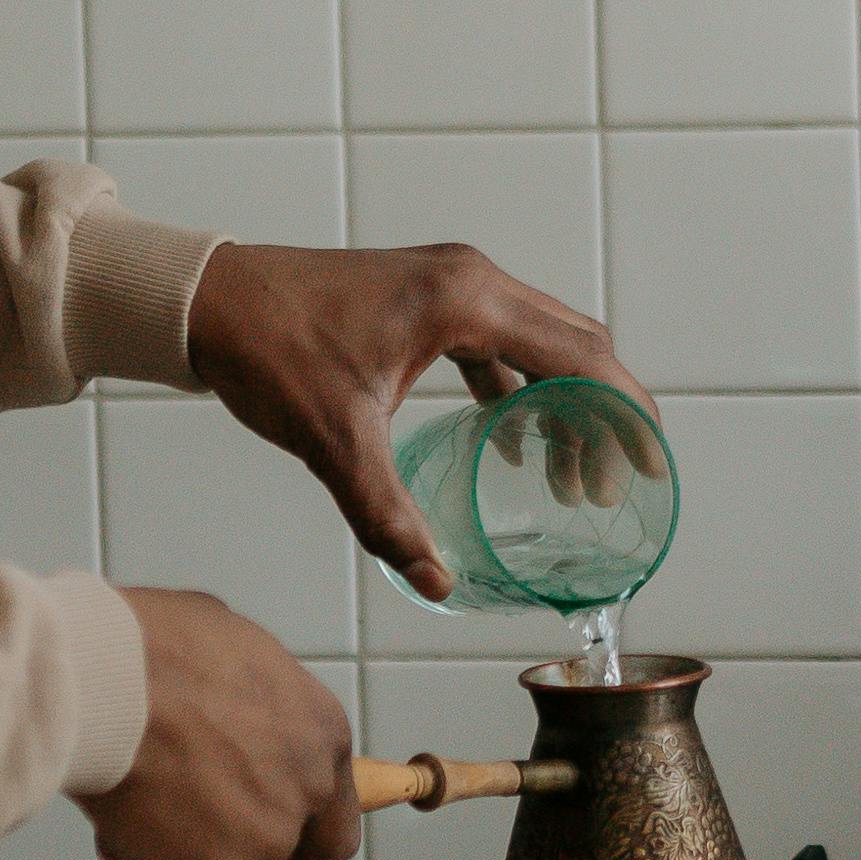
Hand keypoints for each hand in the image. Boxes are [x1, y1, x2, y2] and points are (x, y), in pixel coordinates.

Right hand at [85, 588, 359, 859]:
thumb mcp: (237, 650)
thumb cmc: (159, 649)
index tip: (261, 814)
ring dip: (176, 847)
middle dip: (236, 839)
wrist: (108, 681)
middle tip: (187, 811)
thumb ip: (255, 704)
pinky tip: (113, 812)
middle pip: (279, 850)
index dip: (295, 821)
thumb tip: (233, 709)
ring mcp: (256, 847)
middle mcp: (302, 799)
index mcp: (322, 738)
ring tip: (136, 787)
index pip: (334, 817)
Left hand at [179, 241, 644, 601]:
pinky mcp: (427, 297)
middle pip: (576, 345)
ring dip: (564, 404)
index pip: (580, 355)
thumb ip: (387, 513)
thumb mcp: (334, 440)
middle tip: (616, 487)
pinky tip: (511, 442)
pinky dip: (520, 390)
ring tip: (569, 479)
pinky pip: (500, 343)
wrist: (206, 299)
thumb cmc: (267, 349)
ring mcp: (450, 283)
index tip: (653, 464)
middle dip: (604, 416)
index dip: (626, 412)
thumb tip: (433, 579)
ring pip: (540, 343)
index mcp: (465, 300)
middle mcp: (471, 280)